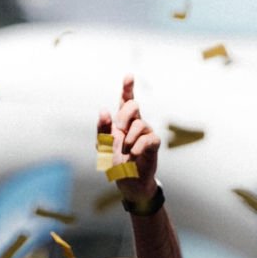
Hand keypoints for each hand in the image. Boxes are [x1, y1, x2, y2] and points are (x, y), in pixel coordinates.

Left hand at [101, 75, 159, 204]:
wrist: (128, 181)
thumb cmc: (115, 161)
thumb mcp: (103, 145)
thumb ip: (102, 128)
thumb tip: (104, 110)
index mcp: (123, 121)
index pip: (126, 100)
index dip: (128, 87)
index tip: (129, 76)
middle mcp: (136, 123)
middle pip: (133, 105)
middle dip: (124, 116)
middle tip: (119, 130)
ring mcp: (146, 132)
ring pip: (140, 124)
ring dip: (128, 139)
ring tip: (126, 151)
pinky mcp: (154, 143)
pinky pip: (147, 139)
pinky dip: (137, 148)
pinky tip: (133, 155)